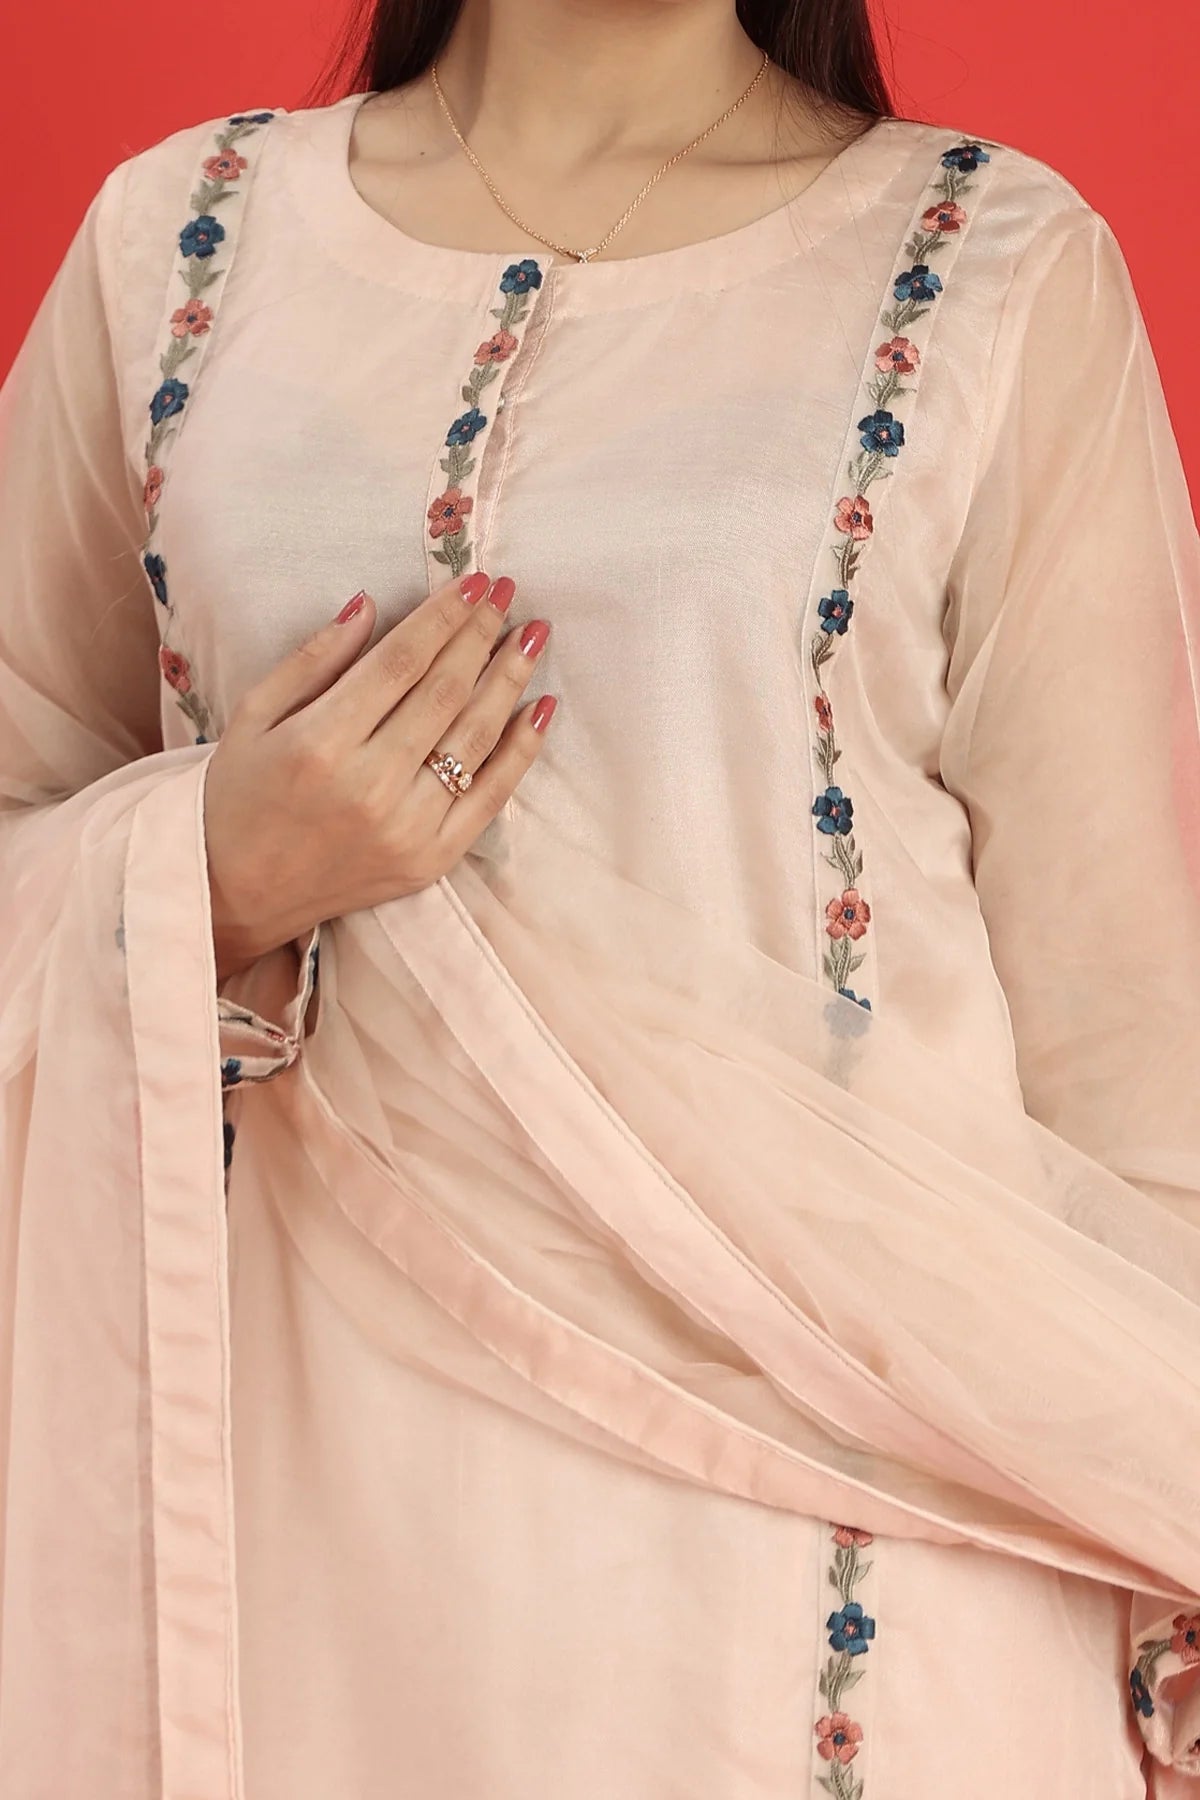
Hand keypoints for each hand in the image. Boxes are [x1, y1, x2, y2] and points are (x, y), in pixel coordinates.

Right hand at [203, 569, 556, 980]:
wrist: (239, 894)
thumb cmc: (240, 796)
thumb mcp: (253, 717)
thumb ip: (312, 660)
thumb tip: (368, 603)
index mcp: (321, 742)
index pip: (401, 662)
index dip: (443, 617)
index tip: (473, 582)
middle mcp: (370, 785)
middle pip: (445, 692)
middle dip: (482, 635)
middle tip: (508, 593)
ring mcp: (407, 827)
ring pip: (475, 737)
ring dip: (510, 679)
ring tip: (533, 635)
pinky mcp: (431, 859)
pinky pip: (491, 797)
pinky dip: (521, 750)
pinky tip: (540, 706)